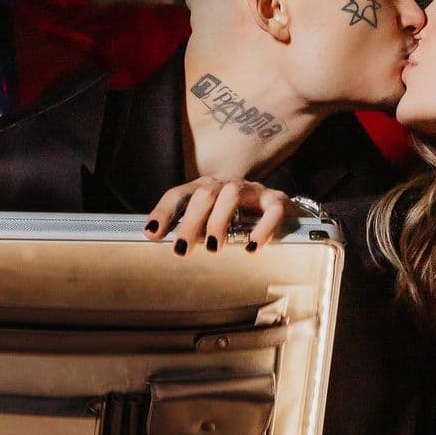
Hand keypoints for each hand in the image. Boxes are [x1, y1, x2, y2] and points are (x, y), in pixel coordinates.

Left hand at [142, 176, 291, 254]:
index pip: (180, 194)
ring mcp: (253, 191)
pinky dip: (261, 228)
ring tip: (213, 248)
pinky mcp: (277, 201)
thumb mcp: (214, 224)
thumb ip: (195, 232)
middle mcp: (228, 184)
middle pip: (204, 193)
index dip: (164, 211)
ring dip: (219, 221)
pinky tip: (252, 247)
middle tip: (182, 250)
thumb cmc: (243, 221)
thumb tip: (170, 250)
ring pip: (231, 194)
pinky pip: (271, 210)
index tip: (152, 233)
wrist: (283, 212)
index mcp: (208, 188)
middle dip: (190, 222)